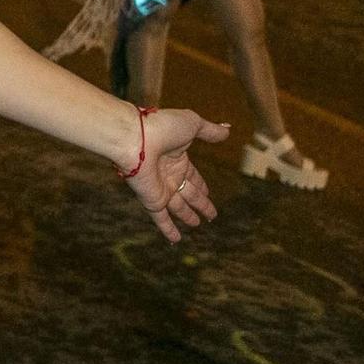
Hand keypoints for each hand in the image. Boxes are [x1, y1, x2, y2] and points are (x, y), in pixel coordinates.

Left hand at [122, 109, 229, 242]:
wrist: (135, 138)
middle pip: (187, 192)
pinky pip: (161, 218)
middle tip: (210, 215)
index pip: (192, 174)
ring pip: (177, 207)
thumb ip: (210, 130)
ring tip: (197, 225)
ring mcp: (160, 188)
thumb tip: (228, 129)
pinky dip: (168, 229)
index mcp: (177, 157)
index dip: (200, 184)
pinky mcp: (152, 200)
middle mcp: (168, 174)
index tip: (208, 192)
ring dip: (186, 216)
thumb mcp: (192, 124)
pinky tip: (176, 240)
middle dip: (199, 203)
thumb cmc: (162, 127)